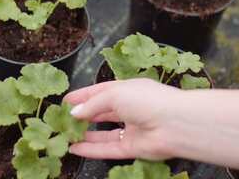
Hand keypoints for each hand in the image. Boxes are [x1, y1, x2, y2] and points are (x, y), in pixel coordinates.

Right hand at [64, 79, 184, 160]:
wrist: (175, 124)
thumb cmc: (148, 100)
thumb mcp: (115, 94)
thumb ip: (93, 104)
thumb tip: (75, 113)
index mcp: (129, 89)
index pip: (102, 91)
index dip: (84, 95)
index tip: (66, 100)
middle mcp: (131, 108)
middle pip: (103, 112)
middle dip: (84, 115)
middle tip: (63, 119)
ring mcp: (132, 129)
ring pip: (104, 133)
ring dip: (86, 134)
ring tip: (66, 134)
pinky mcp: (132, 148)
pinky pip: (108, 149)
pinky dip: (91, 149)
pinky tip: (75, 148)